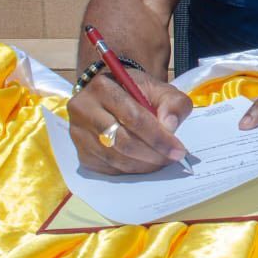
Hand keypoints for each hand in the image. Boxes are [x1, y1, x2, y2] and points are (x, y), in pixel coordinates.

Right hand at [68, 67, 194, 174]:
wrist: (115, 95)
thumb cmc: (138, 92)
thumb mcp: (160, 89)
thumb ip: (173, 103)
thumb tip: (170, 126)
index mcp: (102, 87)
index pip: (133, 117)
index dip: (158, 137)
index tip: (179, 150)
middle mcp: (83, 109)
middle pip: (122, 141)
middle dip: (152, 154)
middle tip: (173, 159)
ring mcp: (78, 133)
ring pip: (114, 158)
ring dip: (143, 165)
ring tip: (162, 162)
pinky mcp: (80, 152)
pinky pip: (107, 169)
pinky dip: (130, 170)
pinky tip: (145, 164)